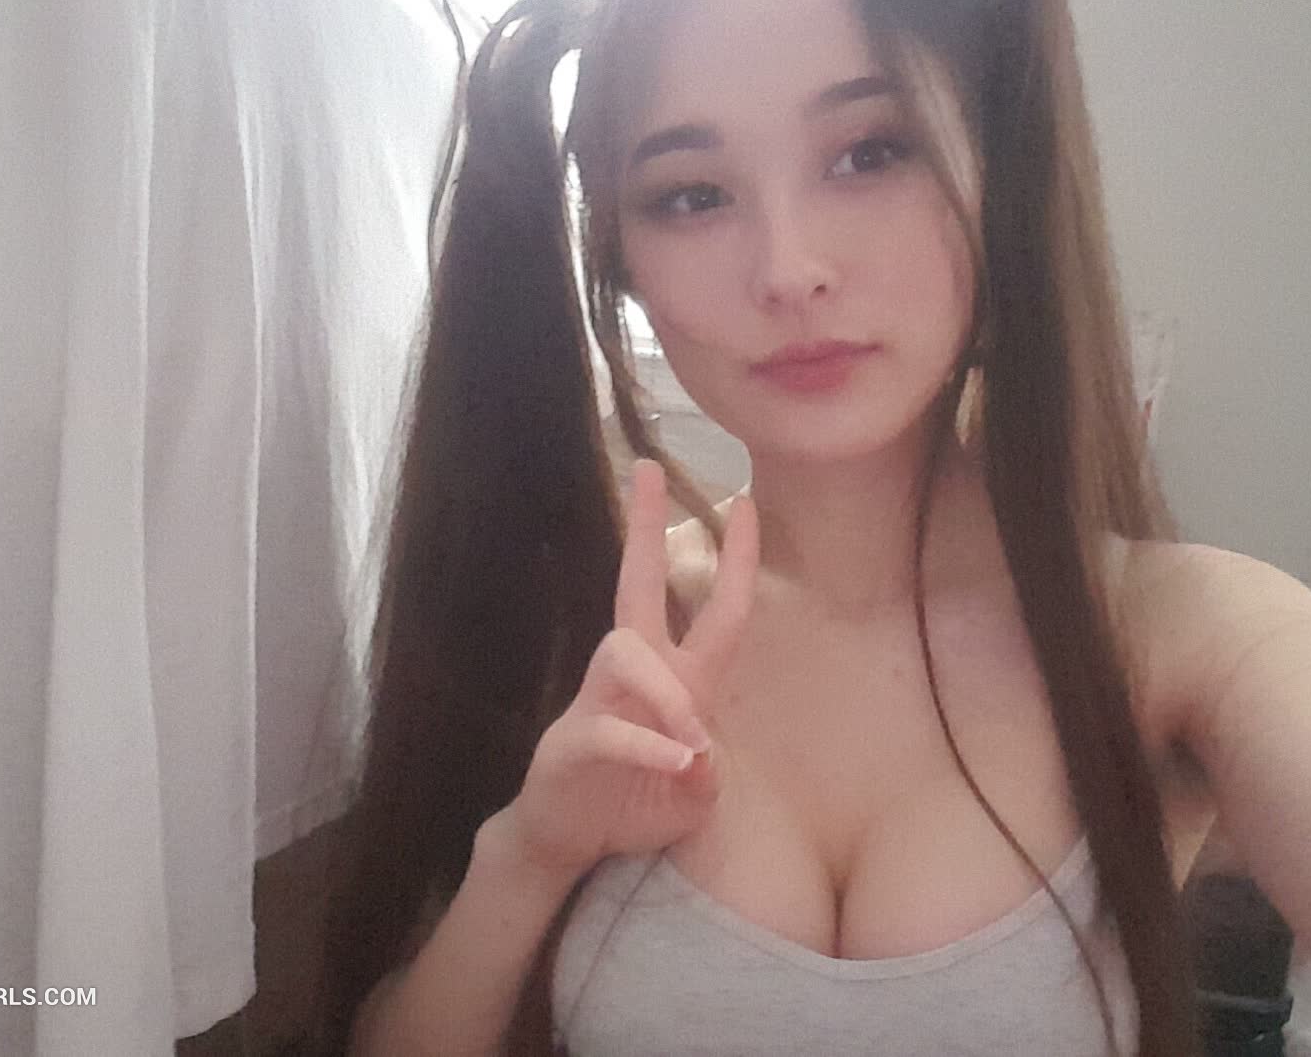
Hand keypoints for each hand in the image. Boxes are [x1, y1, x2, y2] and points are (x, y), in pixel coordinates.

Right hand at [502, 459, 758, 881]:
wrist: (566, 841)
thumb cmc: (634, 803)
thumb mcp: (694, 798)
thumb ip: (710, 776)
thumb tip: (702, 754)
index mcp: (677, 679)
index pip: (714, 609)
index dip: (733, 560)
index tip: (744, 503)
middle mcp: (636, 675)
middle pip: (637, 583)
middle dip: (643, 526)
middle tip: (646, 469)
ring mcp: (598, 701)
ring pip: (627, 655)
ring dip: (669, 697)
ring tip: (695, 744)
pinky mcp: (572, 741)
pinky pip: (611, 728)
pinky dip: (649, 746)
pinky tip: (679, 763)